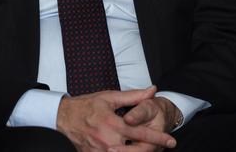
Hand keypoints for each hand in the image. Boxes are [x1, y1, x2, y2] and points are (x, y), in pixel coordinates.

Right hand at [56, 87, 176, 151]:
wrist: (64, 116)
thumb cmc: (87, 105)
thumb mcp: (110, 97)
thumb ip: (133, 96)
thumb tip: (152, 90)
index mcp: (114, 124)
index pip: (142, 133)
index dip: (159, 138)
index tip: (172, 141)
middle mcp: (108, 140)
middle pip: (135, 150)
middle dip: (149, 148)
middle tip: (161, 146)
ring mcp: (100, 151)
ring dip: (133, 150)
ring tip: (141, 146)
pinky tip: (122, 147)